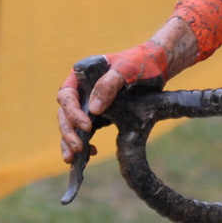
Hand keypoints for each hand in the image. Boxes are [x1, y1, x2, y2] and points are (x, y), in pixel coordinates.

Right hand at [56, 41, 167, 162]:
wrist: (157, 67)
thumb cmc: (140, 63)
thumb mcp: (125, 69)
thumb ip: (109, 85)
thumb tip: (93, 109)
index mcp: (81, 76)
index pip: (67, 96)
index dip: (72, 112)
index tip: (86, 125)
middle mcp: (81, 91)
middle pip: (65, 113)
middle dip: (68, 132)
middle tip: (77, 148)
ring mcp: (89, 104)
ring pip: (72, 125)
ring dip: (70, 141)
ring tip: (73, 159)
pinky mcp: (100, 115)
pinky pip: (86, 131)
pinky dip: (85, 142)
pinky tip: (91, 152)